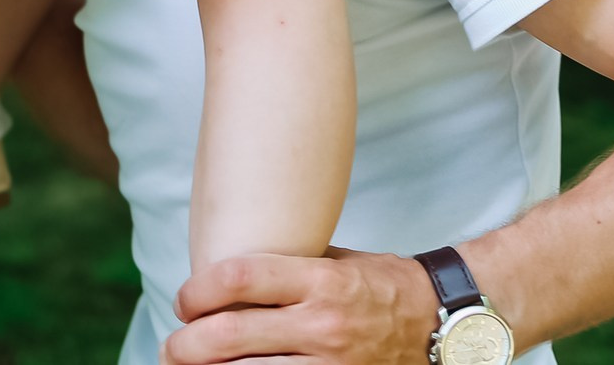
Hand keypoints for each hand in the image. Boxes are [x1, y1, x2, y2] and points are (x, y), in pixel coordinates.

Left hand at [166, 250, 438, 363]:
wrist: (441, 322)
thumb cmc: (379, 283)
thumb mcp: (334, 260)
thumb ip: (284, 268)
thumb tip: (222, 275)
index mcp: (319, 279)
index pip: (238, 278)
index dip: (197, 290)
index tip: (184, 299)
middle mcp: (322, 323)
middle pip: (228, 335)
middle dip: (185, 343)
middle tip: (172, 345)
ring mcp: (331, 364)